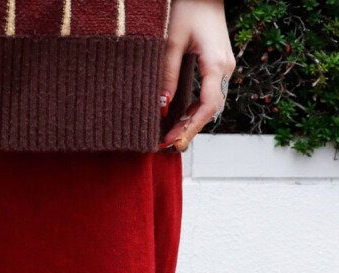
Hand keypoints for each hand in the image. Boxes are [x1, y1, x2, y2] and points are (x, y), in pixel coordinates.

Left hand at [159, 0, 235, 151]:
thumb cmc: (189, 7)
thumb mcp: (172, 40)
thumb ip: (167, 73)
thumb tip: (161, 105)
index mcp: (216, 63)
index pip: (207, 106)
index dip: (190, 127)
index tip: (173, 141)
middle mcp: (225, 68)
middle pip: (211, 110)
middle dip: (190, 129)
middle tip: (168, 145)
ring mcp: (224, 66)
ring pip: (211, 104)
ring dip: (192, 121)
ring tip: (171, 136)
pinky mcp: (218, 64)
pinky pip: (210, 94)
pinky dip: (195, 109)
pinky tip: (180, 118)